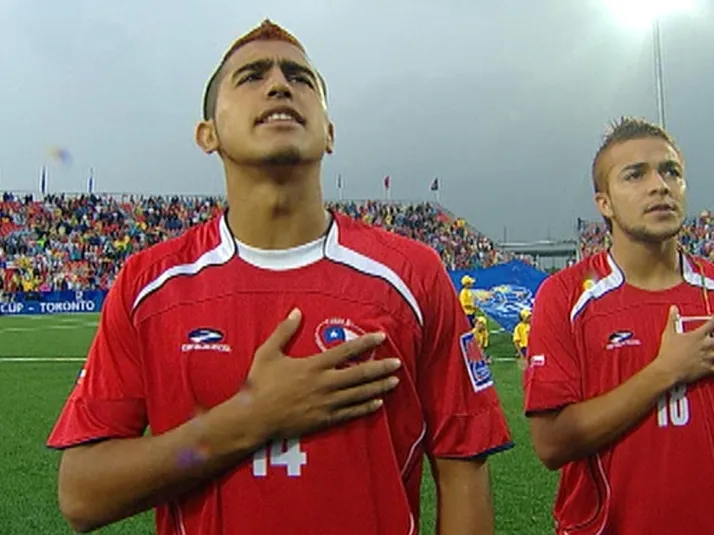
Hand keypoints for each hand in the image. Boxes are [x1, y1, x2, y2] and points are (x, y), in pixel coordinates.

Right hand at [240, 308, 400, 439]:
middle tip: (398, 363)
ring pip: (359, 394)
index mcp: (313, 366)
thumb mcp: (268, 352)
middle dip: (381, 368)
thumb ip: (284, 331)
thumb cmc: (259, 384)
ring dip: (378, 387)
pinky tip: (378, 404)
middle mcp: (324, 384)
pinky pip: (350, 413)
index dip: (365, 343)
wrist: (254, 417)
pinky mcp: (324, 420)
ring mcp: (326, 403)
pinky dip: (365, 408)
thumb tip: (296, 311)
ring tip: (394, 382)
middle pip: (359, 374)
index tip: (381, 337)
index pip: (346, 351)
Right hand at [652, 306, 713, 385]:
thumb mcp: (668, 334)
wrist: (668, 370)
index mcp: (697, 336)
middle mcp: (706, 345)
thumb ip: (672, 319)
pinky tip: (713, 363)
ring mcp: (708, 357)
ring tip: (713, 350)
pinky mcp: (708, 368)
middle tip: (713, 336)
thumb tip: (673, 309)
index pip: (712, 323)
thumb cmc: (668, 353)